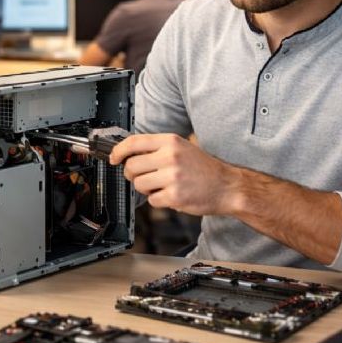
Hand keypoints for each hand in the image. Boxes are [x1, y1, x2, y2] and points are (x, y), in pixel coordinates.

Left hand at [110, 133, 239, 215]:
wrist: (228, 186)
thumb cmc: (204, 168)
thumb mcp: (181, 148)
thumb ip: (157, 148)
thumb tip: (128, 153)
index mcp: (170, 141)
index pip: (134, 142)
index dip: (118, 151)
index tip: (113, 158)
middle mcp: (170, 157)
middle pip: (131, 166)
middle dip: (132, 175)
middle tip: (143, 177)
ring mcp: (172, 177)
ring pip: (139, 185)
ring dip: (146, 188)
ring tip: (162, 186)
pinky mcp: (175, 196)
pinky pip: (152, 200)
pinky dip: (158, 200)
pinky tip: (171, 195)